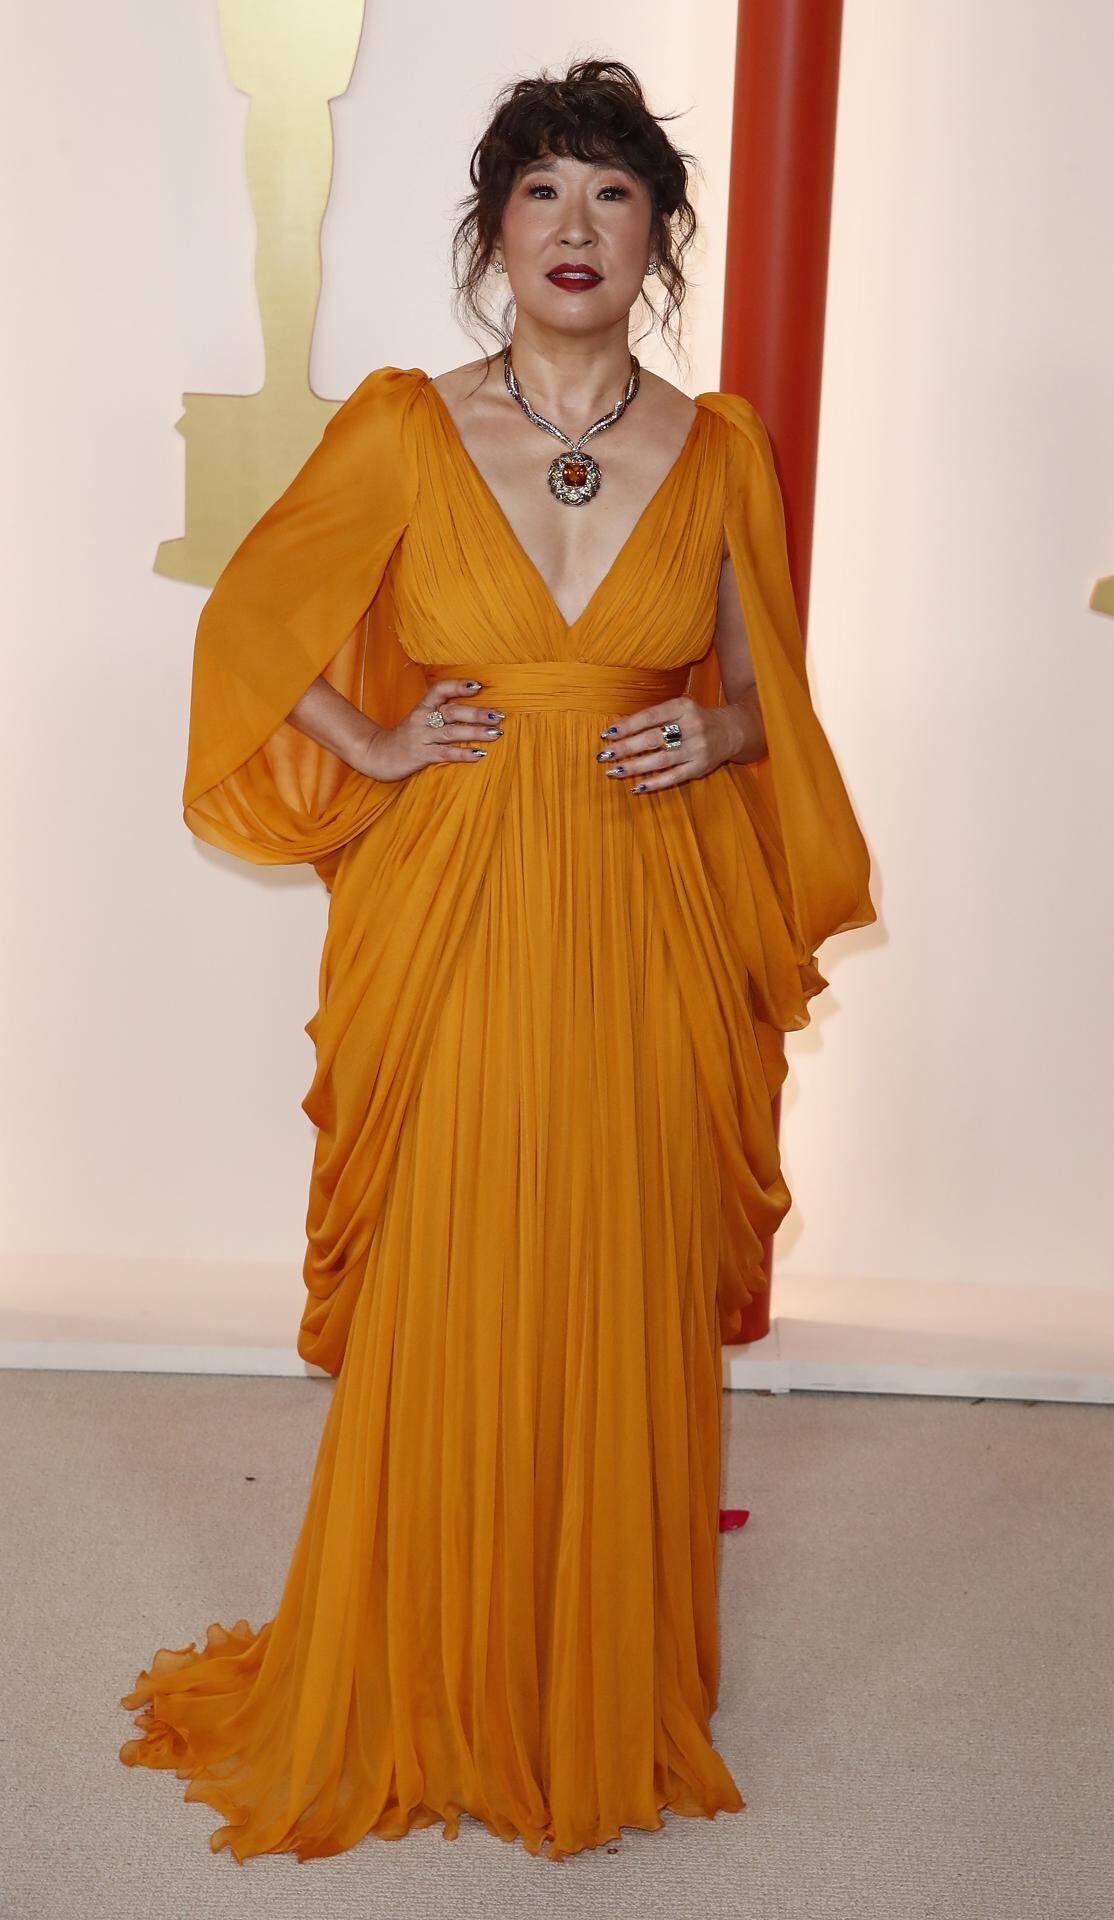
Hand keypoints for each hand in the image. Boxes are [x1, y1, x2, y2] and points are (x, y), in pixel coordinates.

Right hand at [359, 679, 505, 781]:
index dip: (458, 686)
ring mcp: (421, 737)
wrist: (378, 754)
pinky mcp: (421, 755)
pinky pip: (445, 753)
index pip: (440, 689)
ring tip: (496, 733)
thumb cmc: (406, 736)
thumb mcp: (419, 718)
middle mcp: (422, 719)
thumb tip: (472, 706)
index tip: (478, 686)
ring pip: (452, 732)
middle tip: (498, 715)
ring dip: (475, 732)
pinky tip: (479, 755)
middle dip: (476, 713)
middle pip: (451, 711)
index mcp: (422, 706)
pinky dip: (463, 754)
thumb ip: (440, 710)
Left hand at [595, 695, 746, 793]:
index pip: (650, 717)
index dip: (627, 726)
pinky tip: (637, 786)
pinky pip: (673, 777)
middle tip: (605, 755)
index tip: (607, 734)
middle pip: (653, 739)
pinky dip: (654, 783)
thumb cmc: (694, 719)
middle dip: (626, 748)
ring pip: (661, 760)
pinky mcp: (700, 767)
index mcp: (683, 707)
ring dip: (635, 767)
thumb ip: (653, 717)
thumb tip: (619, 730)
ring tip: (614, 771)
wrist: (731, 731)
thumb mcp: (678, 708)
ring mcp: (697, 749)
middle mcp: (691, 727)